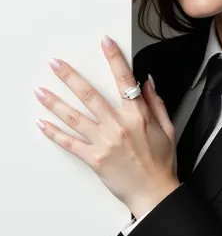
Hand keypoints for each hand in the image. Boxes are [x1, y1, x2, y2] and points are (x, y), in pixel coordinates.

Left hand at [34, 35, 179, 217]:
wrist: (154, 193)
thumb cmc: (161, 162)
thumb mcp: (167, 128)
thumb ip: (156, 103)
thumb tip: (147, 82)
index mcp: (137, 116)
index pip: (124, 80)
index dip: (114, 58)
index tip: (105, 42)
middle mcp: (118, 125)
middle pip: (89, 95)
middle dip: (70, 77)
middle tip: (55, 64)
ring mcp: (103, 141)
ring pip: (74, 117)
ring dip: (54, 102)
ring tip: (40, 91)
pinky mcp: (93, 158)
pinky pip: (70, 143)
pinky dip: (54, 133)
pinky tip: (42, 124)